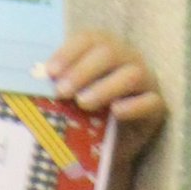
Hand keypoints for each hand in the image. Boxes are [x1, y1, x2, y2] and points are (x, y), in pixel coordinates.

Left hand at [42, 27, 166, 149]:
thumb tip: (33, 79)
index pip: (90, 39)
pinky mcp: (157, 108)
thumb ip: (56, 86)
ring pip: (133, 74)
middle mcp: (128, 60)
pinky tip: (116, 112)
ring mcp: (146, 82)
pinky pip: (151, 102)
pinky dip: (134, 106)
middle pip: (110, 52)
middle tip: (61, 91)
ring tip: (83, 103)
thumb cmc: (83, 118)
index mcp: (105, 51)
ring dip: (105, 87)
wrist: (105, 150)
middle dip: (83, 70)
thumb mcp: (67, 100)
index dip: (69, 52)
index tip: (49, 72)